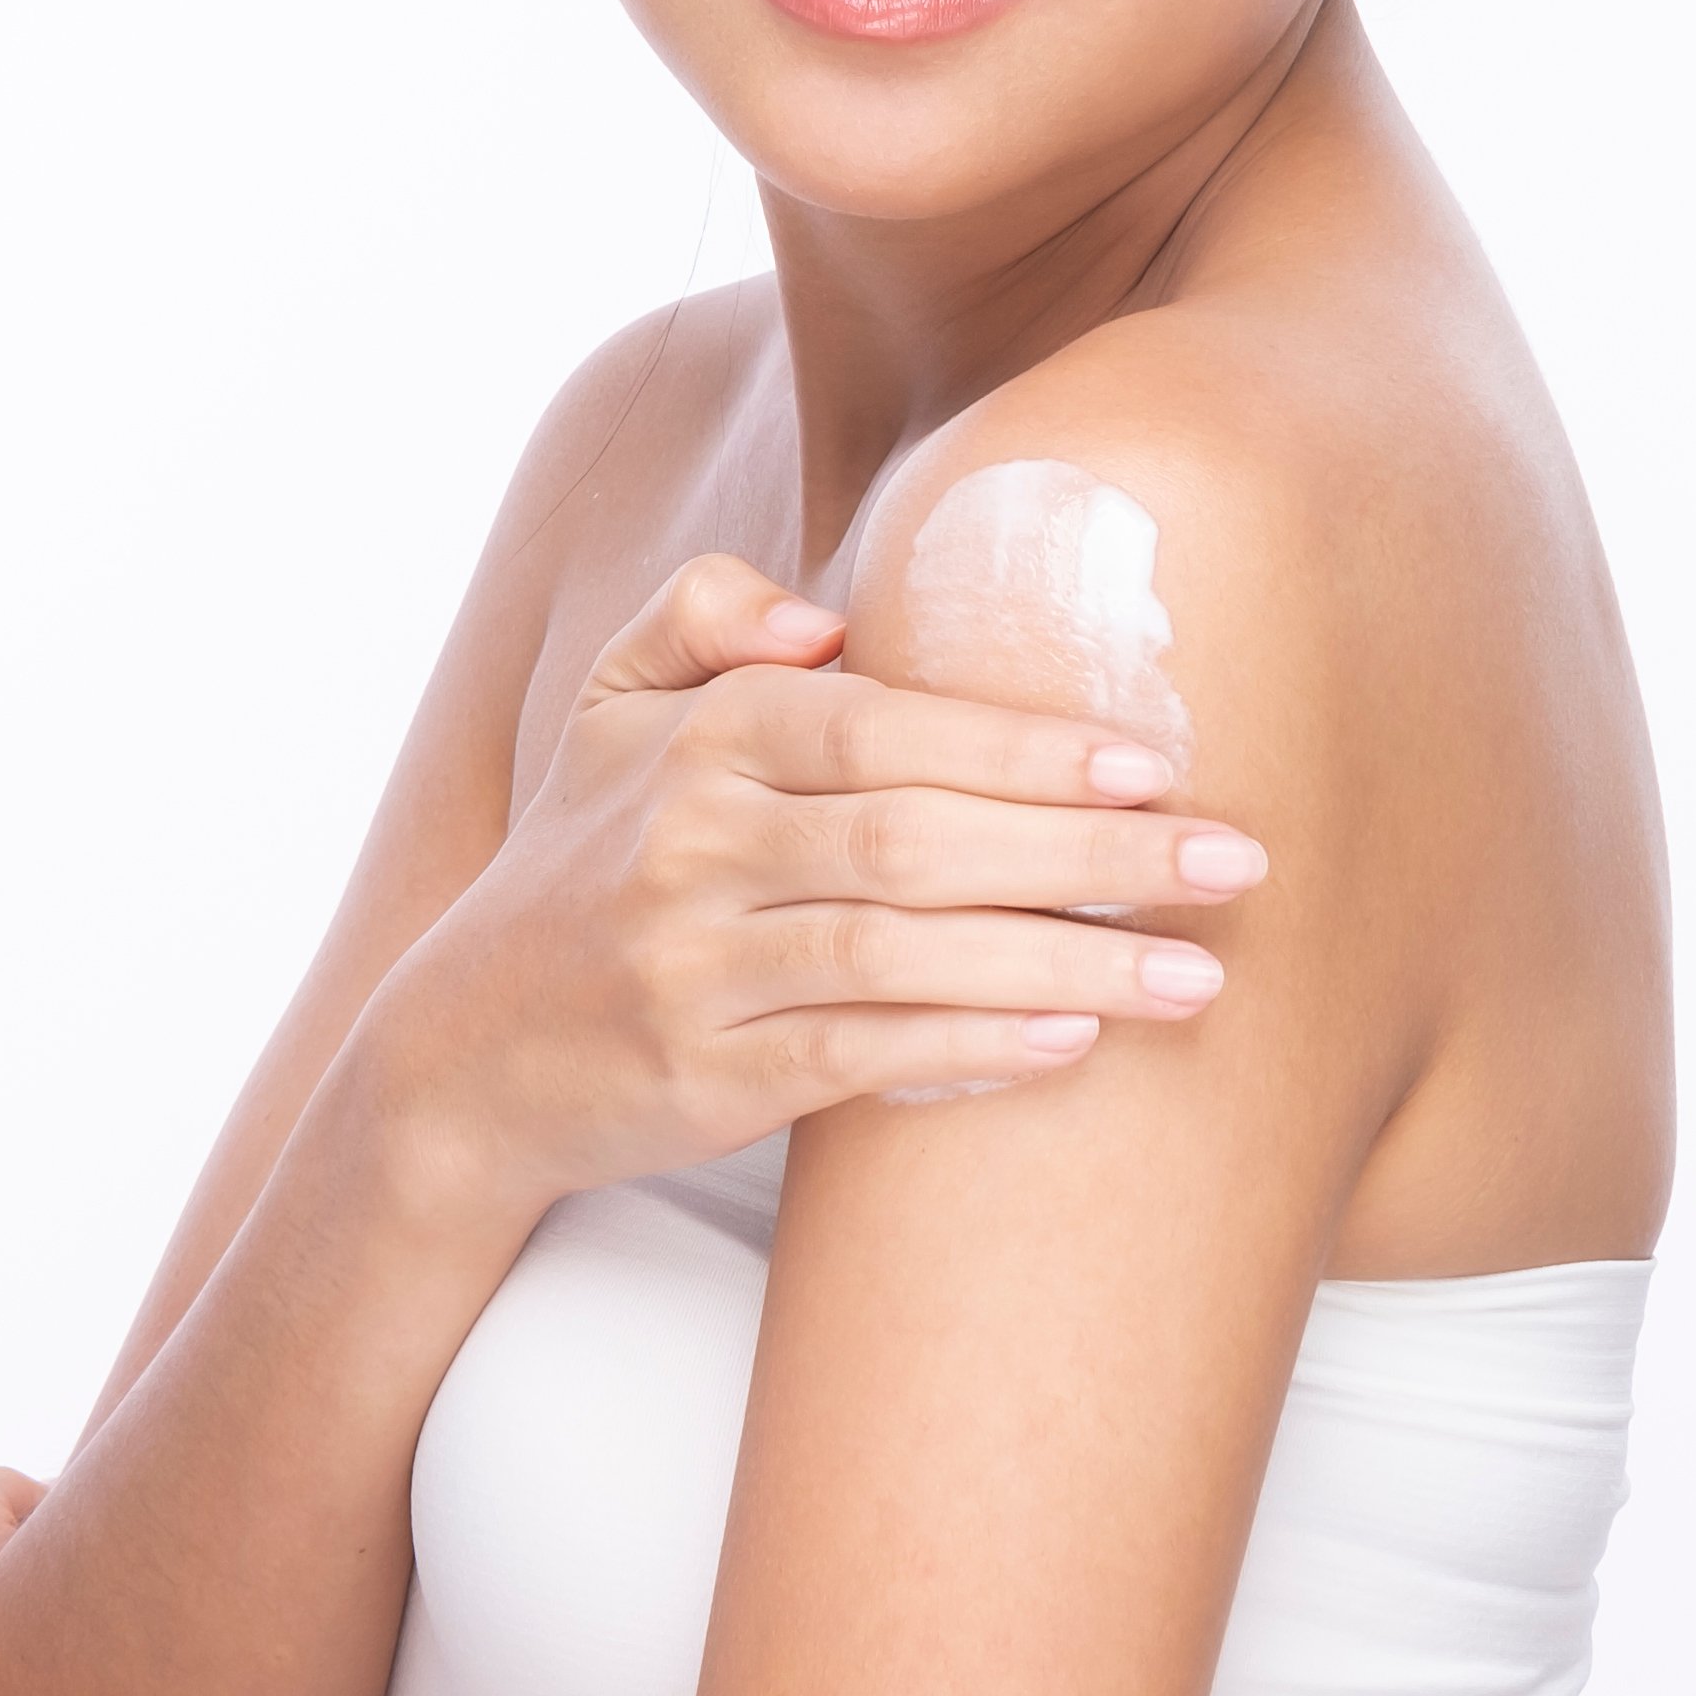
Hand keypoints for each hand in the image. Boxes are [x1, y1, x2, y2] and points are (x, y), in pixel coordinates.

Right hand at [345, 555, 1266, 1216]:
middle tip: (1232, 861)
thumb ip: (704, 616)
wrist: (463, 1054)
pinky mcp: (703, 1081)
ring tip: (1197, 974)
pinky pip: (857, 1056)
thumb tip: (823, 614)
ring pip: (903, 954)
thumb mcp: (611, 709)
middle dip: (1089, 852)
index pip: (888, 729)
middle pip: (917, 838)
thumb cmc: (587, 860)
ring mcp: (696, 969)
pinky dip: (968, 1044)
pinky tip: (1072, 1041)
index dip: (1025, 743)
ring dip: (1063, 962)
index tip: (1154, 761)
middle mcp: (691, 846)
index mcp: (700, 740)